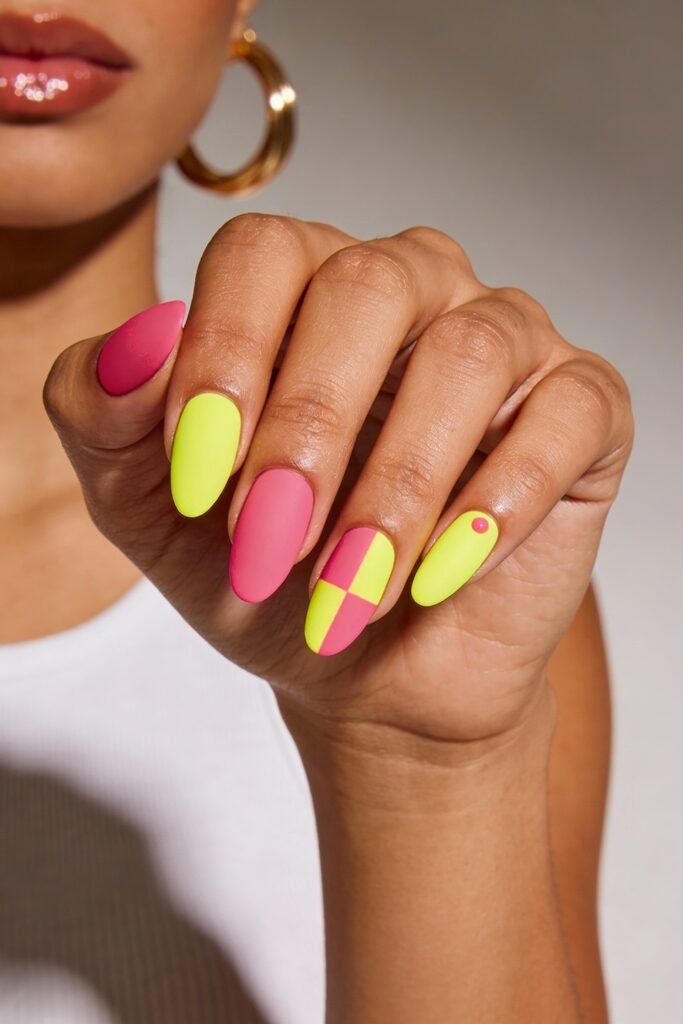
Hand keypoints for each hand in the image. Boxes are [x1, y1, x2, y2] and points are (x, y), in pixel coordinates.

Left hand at [43, 213, 633, 756]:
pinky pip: (564, 413)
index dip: (223, 357)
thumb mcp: (150, 504)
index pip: (262, 253)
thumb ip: (104, 414)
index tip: (196, 480)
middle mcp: (410, 288)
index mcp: (303, 286)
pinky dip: (499, 501)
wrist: (362, 673)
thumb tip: (136, 339)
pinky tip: (444, 572)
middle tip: (269, 544)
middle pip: (367, 288)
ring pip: (468, 354)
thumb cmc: (264, 574)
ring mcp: (504, 339)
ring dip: (397, 489)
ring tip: (351, 589)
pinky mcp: (580, 406)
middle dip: (309, 429)